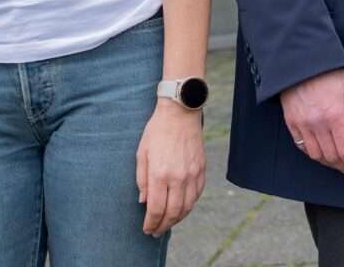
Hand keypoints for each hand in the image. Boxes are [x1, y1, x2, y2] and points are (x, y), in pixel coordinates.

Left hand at [136, 100, 206, 236]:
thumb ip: (141, 180)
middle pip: (172, 212)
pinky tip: (182, 207)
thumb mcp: (141, 153)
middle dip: (163, 225)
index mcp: (159, 174)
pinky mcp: (202, 169)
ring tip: (168, 222)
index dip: (151, 223)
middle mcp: (178, 177)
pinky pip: (197, 194)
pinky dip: (189, 205)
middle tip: (156, 231)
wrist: (180, 112)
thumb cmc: (157, 131)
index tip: (147, 229)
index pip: (155, 208)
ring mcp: (192, 174)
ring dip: (177, 219)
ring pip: (187, 206)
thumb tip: (144, 201)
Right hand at [279, 68, 343, 182]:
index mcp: (336, 116)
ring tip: (339, 164)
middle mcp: (318, 124)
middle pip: (332, 157)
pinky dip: (314, 155)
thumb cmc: (332, 76)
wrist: (303, 62)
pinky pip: (303, 147)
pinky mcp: (291, 123)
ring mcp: (302, 125)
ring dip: (330, 164)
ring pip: (317, 156)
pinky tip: (322, 153)